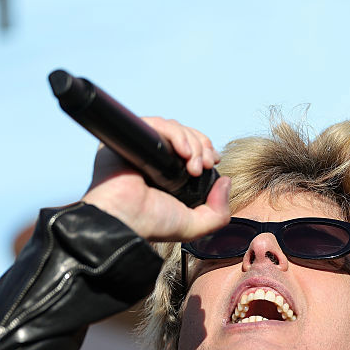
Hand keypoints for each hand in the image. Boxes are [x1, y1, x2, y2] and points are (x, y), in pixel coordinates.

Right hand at [80, 117, 230, 241]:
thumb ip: (219, 213)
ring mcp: (141, 146)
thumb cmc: (150, 224)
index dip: (204, 149)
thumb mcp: (193, 225)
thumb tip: (226, 181)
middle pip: (185, 135)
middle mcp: (153, 157)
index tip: (213, 161)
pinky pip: (158, 124)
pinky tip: (183, 153)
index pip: (189, 147)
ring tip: (194, 166)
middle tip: (206, 165)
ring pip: (174, 128)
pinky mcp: (129, 136)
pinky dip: (176, 134)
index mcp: (165, 172)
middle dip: (202, 146)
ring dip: (193, 143)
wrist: (123, 219)